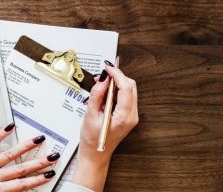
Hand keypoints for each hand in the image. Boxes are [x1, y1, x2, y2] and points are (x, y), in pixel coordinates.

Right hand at [71, 64, 138, 190]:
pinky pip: (126, 97)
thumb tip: (103, 78)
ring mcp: (132, 116)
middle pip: (130, 87)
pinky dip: (117, 91)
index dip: (117, 74)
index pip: (126, 88)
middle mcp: (132, 116)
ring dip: (117, 84)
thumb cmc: (91, 140)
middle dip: (118, 77)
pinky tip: (106, 93)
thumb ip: (97, 95)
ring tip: (101, 84)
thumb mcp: (90, 115)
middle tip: (103, 75)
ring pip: (129, 90)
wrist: (95, 155)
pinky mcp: (129, 116)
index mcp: (124, 117)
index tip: (108, 68)